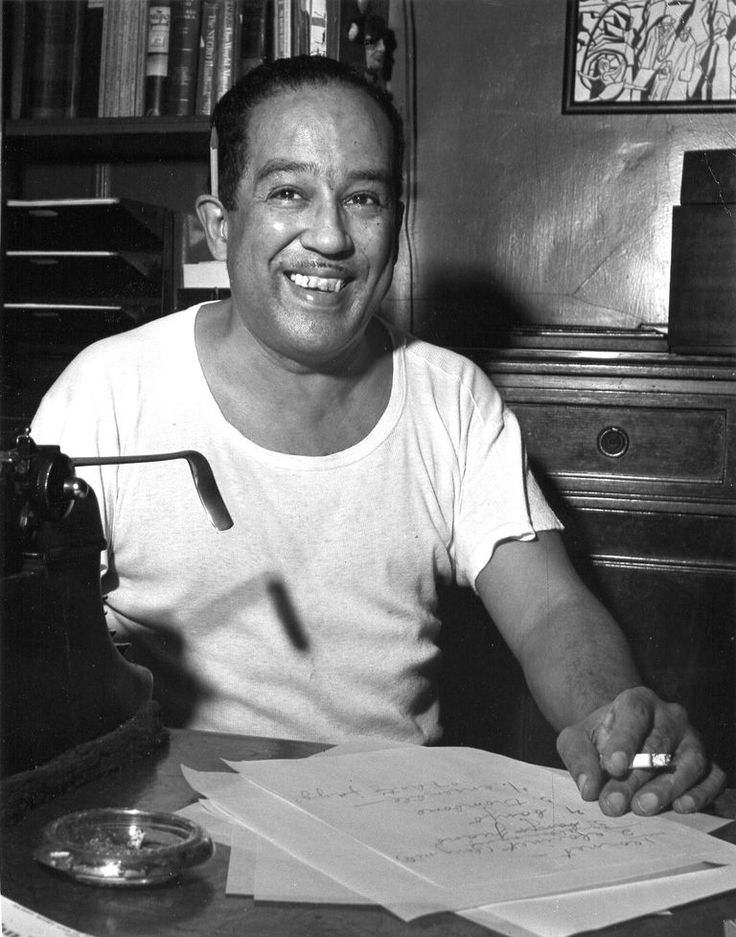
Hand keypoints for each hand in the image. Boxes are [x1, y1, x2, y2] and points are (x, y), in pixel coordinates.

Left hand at [556, 686, 724, 816]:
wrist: (623, 742)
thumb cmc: (600, 739)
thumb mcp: (577, 739)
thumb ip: (579, 758)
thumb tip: (588, 788)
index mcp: (637, 701)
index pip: (634, 715)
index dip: (624, 740)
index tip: (612, 766)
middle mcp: (670, 716)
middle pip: (659, 744)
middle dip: (636, 777)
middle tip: (615, 803)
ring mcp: (692, 740)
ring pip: (690, 761)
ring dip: (667, 788)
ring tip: (642, 807)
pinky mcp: (708, 765)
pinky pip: (713, 779)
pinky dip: (702, 794)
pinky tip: (681, 806)